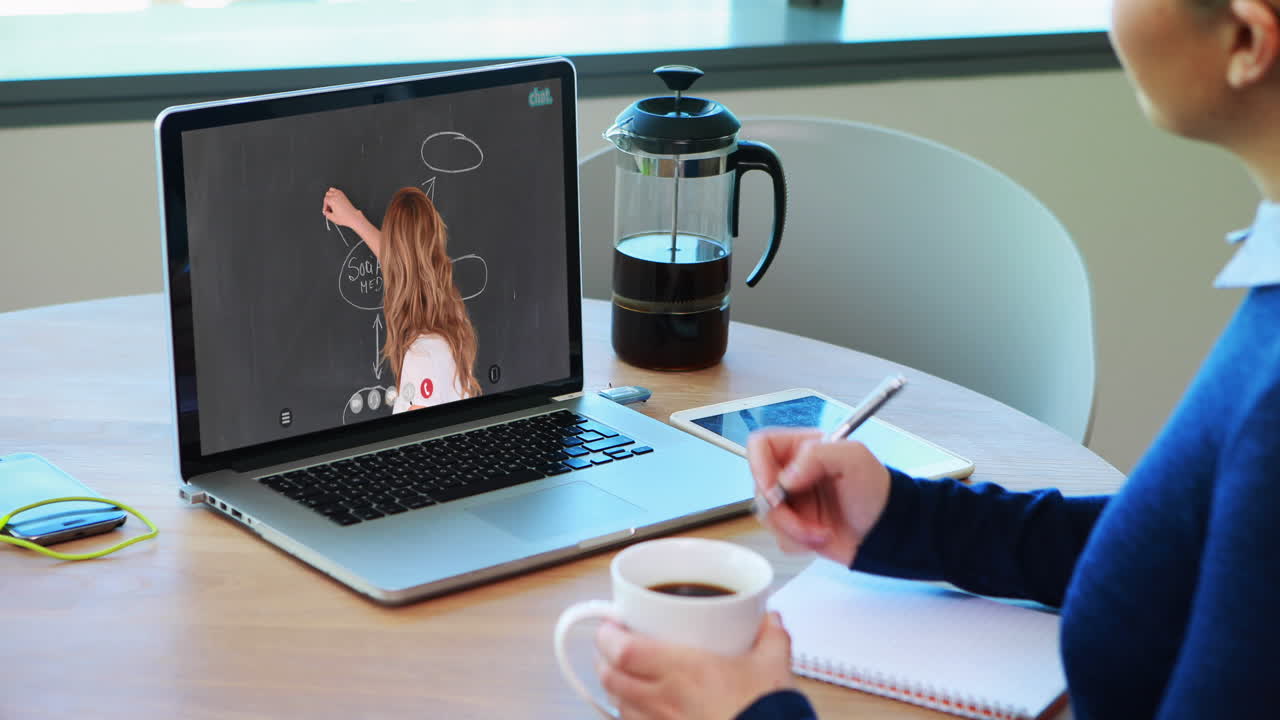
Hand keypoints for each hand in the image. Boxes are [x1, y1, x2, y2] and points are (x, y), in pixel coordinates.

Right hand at [322, 187, 364, 227]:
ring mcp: (341, 195)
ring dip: (330, 195)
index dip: (325, 206)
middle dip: (327, 200)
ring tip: (331, 203)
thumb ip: (326, 214)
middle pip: (327, 194)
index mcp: (332, 200)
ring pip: (332, 190)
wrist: (353, 217)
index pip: (325, 200)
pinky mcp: (344, 196)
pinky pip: (337, 191)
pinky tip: (335, 200)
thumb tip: (326, 212)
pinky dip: (335, 193)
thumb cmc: (345, 217)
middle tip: (329, 207)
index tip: (326, 210)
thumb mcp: (332, 218)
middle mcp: (336, 196)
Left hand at [595, 613, 793, 719]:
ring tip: (624, 675)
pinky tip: (641, 708)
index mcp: (684, 670)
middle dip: (604, 659)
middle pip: (610, 678)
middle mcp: (665, 700)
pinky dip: (630, 715)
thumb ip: (771, 636)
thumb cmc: (765, 711)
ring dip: (615, 688)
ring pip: (618, 706)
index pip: (623, 650)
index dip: (607, 636)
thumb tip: (769, 620)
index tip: (611, 624)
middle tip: (613, 646)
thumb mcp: (773, 666)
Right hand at [747, 429, 890, 566]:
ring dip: (794, 529)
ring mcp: (791, 501)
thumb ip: (817, 455)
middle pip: (759, 487)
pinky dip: (799, 541)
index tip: (774, 490)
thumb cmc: (878, 491)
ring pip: (767, 516)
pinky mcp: (793, 526)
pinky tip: (822, 536)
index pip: (760, 445)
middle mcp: (792, 472)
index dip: (758, 466)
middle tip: (803, 520)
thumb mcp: (854, 459)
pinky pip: (779, 537)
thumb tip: (785, 478)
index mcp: (801, 448)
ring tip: (822, 531)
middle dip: (781, 510)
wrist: (888, 532)